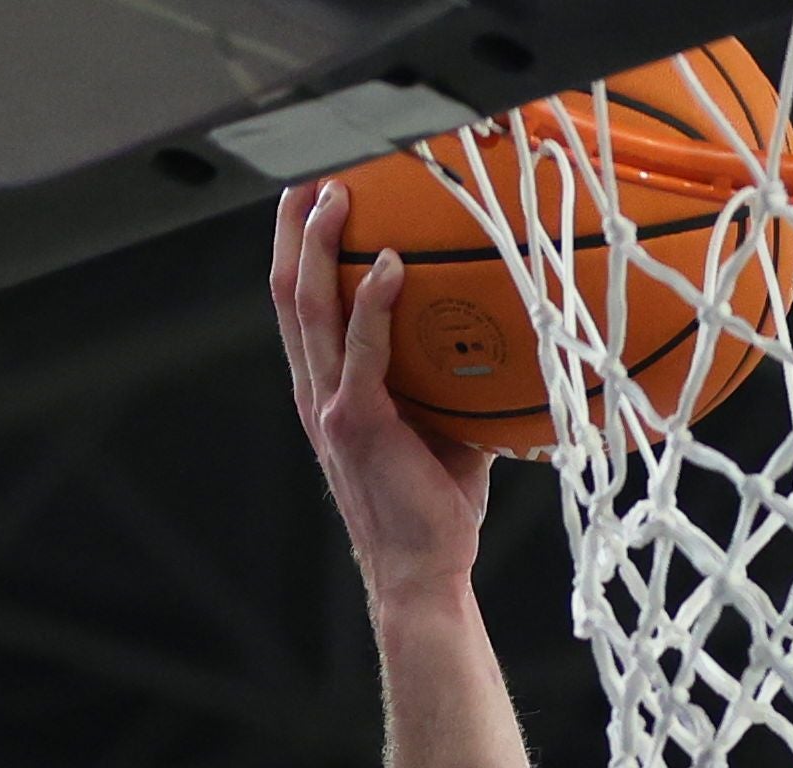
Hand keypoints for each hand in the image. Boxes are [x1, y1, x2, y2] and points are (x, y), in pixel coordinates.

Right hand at [270, 179, 496, 607]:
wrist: (423, 572)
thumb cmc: (436, 505)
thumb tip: (505, 335)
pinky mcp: (358, 423)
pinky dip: (372, 303)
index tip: (313, 194)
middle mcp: (316, 391)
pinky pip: (361, 350)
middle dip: (293, 226)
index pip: (300, 305)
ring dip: (317, 246)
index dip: (297, 247)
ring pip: (309, 309)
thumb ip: (452, 379)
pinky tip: (388, 264)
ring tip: (334, 193)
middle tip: (311, 169)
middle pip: (288, 291)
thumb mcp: (444, 427)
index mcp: (328, 390)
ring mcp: (331, 406)